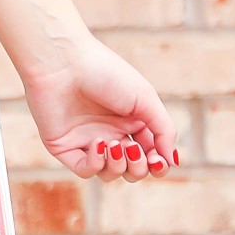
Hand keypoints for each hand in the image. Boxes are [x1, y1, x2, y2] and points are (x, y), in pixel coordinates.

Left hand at [22, 33, 178, 180]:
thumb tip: (171, 160)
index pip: (151, 155)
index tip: (158, 161)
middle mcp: (111, 133)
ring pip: (111, 173)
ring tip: (116, 146)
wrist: (63, 61)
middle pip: (132, 169)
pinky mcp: (65, 147)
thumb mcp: (145, 98)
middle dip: (139, 168)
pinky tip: (99, 143)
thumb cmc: (106, 72)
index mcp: (131, 121)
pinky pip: (86, 170)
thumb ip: (164, 130)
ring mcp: (87, 141)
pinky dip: (96, 164)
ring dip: (119, 167)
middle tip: (134, 150)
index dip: (158, 165)